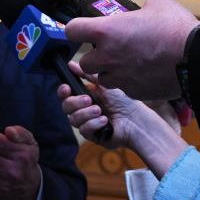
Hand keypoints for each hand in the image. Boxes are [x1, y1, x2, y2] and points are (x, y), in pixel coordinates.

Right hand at [58, 61, 172, 149]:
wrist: (136, 119)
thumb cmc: (123, 101)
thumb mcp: (104, 84)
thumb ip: (87, 74)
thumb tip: (70, 64)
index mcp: (84, 97)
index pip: (66, 95)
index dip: (63, 91)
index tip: (66, 88)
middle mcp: (83, 111)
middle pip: (66, 107)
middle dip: (75, 103)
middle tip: (88, 99)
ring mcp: (87, 123)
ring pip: (73, 120)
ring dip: (86, 114)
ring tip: (100, 111)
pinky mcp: (92, 136)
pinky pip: (84, 130)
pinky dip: (93, 124)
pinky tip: (105, 120)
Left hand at [66, 0, 199, 100]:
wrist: (197, 58)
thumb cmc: (177, 29)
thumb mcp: (157, 4)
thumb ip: (140, 8)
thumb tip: (142, 11)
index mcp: (107, 31)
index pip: (72, 30)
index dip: (76, 28)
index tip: (80, 29)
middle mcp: (108, 56)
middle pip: (85, 61)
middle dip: (96, 56)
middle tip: (110, 49)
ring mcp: (120, 77)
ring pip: (104, 78)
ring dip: (111, 71)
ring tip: (129, 63)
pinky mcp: (135, 92)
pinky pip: (125, 88)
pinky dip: (130, 82)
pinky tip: (144, 73)